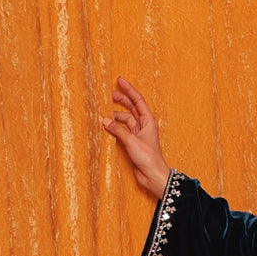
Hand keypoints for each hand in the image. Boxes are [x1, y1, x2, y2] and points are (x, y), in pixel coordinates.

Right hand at [102, 77, 171, 198]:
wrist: (153, 175)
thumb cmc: (148, 158)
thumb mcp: (131, 141)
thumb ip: (117, 130)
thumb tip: (105, 120)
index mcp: (148, 121)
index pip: (138, 100)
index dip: (129, 89)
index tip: (120, 79)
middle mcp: (144, 125)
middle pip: (132, 107)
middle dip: (122, 99)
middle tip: (109, 93)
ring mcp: (138, 134)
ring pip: (126, 119)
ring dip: (116, 115)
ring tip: (104, 112)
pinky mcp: (133, 142)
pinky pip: (122, 130)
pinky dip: (115, 126)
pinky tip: (107, 125)